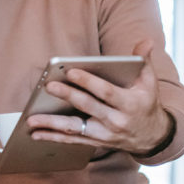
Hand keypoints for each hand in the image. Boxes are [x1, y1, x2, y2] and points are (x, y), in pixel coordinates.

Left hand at [26, 40, 172, 155]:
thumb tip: (146, 40)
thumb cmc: (146, 104)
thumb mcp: (150, 83)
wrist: (153, 137)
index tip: (70, 71)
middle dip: (67, 96)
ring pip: (75, 129)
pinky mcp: (95, 142)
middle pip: (87, 107)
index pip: (106, 92)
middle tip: (48, 86)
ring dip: (52, 124)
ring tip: (31, 119)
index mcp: (129, 104)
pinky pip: (71, 140)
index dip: (88, 82)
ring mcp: (104, 134)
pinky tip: (35, 134)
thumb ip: (144, 61)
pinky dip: (52, 138)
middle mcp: (116, 121)